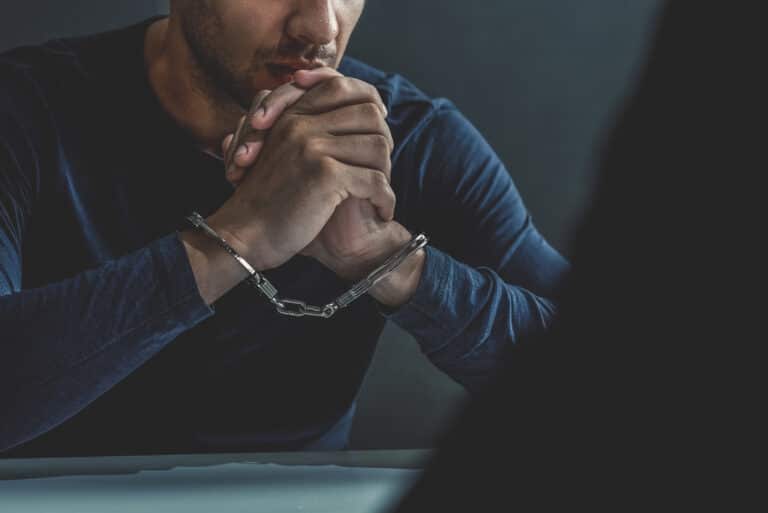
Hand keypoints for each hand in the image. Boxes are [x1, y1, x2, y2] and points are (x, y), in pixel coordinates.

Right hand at [209, 69, 394, 271]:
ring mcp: (311, 146)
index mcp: (290, 115)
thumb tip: (340, 115)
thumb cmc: (265, 201)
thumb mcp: (278, 154)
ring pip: (378, 145)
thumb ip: (303, 130)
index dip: (368, 103)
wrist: (244, 236)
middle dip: (384, 141)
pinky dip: (385, 199)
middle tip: (382, 169)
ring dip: (386, 172)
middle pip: (369, 113)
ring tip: (380, 193)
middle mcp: (300, 123)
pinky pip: (375, 180)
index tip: (378, 129)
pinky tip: (382, 212)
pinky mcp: (324, 174)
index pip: (341, 86)